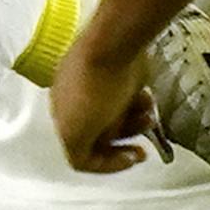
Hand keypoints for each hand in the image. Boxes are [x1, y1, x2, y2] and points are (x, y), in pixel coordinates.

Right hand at [51, 40, 165, 174]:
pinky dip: (140, 104)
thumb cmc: (94, 86)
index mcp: (62, 115)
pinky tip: (145, 99)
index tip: (129, 159)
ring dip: (137, 124)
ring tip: (147, 115)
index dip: (108, 163)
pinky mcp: (116, 75)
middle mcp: (76, 101)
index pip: (82, 152)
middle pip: (104, 137)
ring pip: (120, 119)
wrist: (112, 46)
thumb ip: (78, 156)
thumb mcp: (75, 132)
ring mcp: (96, 87)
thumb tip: (86, 162)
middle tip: (141, 146)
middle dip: (125, 141)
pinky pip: (129, 100)